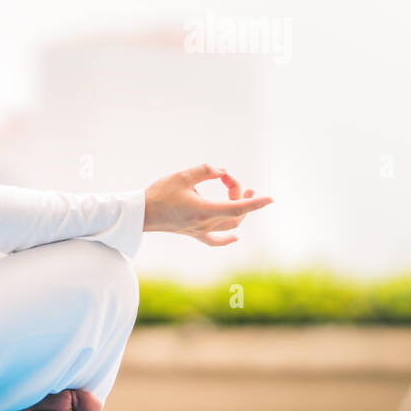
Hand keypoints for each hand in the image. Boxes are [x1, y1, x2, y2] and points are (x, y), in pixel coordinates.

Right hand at [143, 163, 273, 245]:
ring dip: (240, 210)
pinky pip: (214, 240)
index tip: (270, 199)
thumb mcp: (183, 176)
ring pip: (229, 224)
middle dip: (240, 194)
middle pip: (234, 212)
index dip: (255, 203)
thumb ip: (206, 170)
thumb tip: (223, 171)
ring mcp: (199, 231)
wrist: (140, 214)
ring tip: (244, 193)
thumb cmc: (159, 193)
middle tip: (230, 179)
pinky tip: (235, 236)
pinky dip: (227, 238)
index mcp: (203, 210)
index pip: (237, 208)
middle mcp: (204, 224)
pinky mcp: (193, 233)